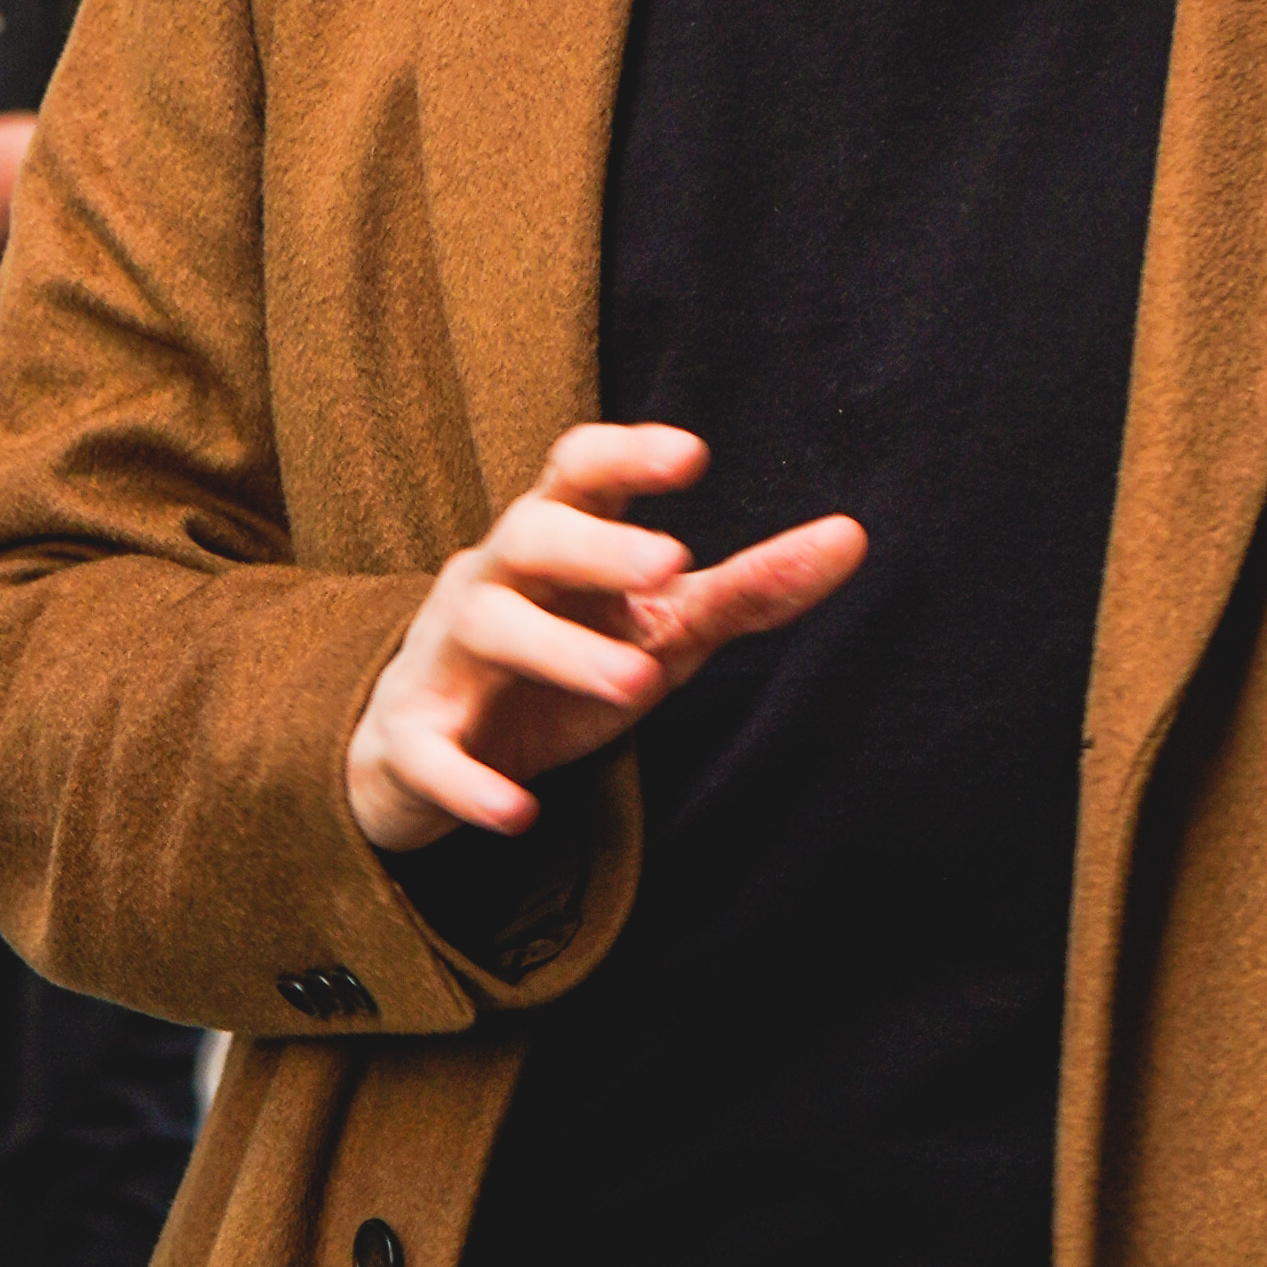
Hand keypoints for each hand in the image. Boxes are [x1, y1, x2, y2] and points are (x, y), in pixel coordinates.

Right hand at [345, 424, 863, 860]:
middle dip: (596, 545)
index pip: (578, 469)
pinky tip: (519, 813)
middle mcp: (494, 579)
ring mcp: (445, 654)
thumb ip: (748, 587)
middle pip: (531, 533)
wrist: (428, 750)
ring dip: (560, 652)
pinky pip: (432, 752)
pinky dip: (470, 781)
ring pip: (491, 628)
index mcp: (554, 540)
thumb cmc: (563, 662)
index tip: (694, 456)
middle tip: (673, 562)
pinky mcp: (414, 739)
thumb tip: (852, 537)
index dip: (628, 453)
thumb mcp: (659, 627)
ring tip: (640, 683)